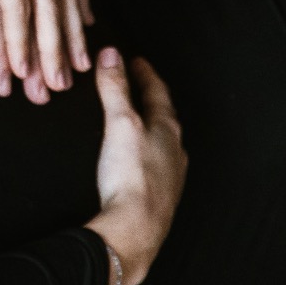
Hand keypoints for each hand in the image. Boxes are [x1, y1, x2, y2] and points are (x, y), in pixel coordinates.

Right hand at [84, 48, 185, 284]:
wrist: (136, 228)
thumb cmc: (131, 176)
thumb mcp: (119, 123)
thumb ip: (115, 88)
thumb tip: (110, 55)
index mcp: (167, 129)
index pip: (158, 92)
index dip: (145, 74)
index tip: (135, 61)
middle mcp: (174, 150)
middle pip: (164, 116)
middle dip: (150, 98)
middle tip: (137, 84)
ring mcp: (170, 174)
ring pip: (163, 141)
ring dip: (150, 125)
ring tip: (136, 118)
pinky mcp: (160, 195)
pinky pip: (156, 163)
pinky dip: (146, 151)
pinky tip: (137, 160)